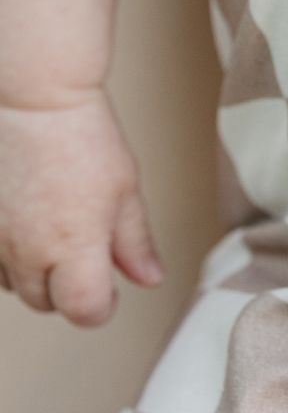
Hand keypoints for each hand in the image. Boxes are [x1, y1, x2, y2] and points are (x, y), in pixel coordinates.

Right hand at [0, 89, 165, 325]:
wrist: (33, 101)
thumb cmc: (81, 136)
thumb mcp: (124, 189)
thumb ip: (135, 242)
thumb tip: (149, 277)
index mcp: (74, 247)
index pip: (85, 311)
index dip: (101, 305)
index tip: (108, 287)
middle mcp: (27, 253)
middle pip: (46, 303)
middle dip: (68, 287)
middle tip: (83, 247)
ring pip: (14, 284)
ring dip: (35, 270)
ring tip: (52, 224)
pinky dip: (9, 252)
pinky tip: (26, 220)